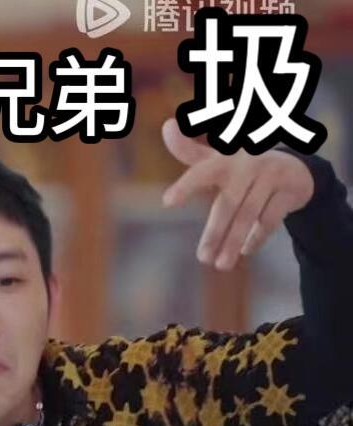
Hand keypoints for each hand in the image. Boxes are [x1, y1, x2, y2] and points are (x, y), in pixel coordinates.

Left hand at [161, 118, 314, 270]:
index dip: (186, 186)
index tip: (167, 202)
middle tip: (202, 258)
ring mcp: (271, 176)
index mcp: (225, 159)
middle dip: (214, 233)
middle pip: (227, 204)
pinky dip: (258, 236)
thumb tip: (167, 125)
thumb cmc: (242, 167)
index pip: (201, 172)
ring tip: (221, 265)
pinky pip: (271, 218)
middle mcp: (248, 165)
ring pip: (249, 215)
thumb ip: (189, 150)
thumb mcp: (218, 158)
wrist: (294, 167)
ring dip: (234, 242)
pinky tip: (246, 251)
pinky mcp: (289, 190)